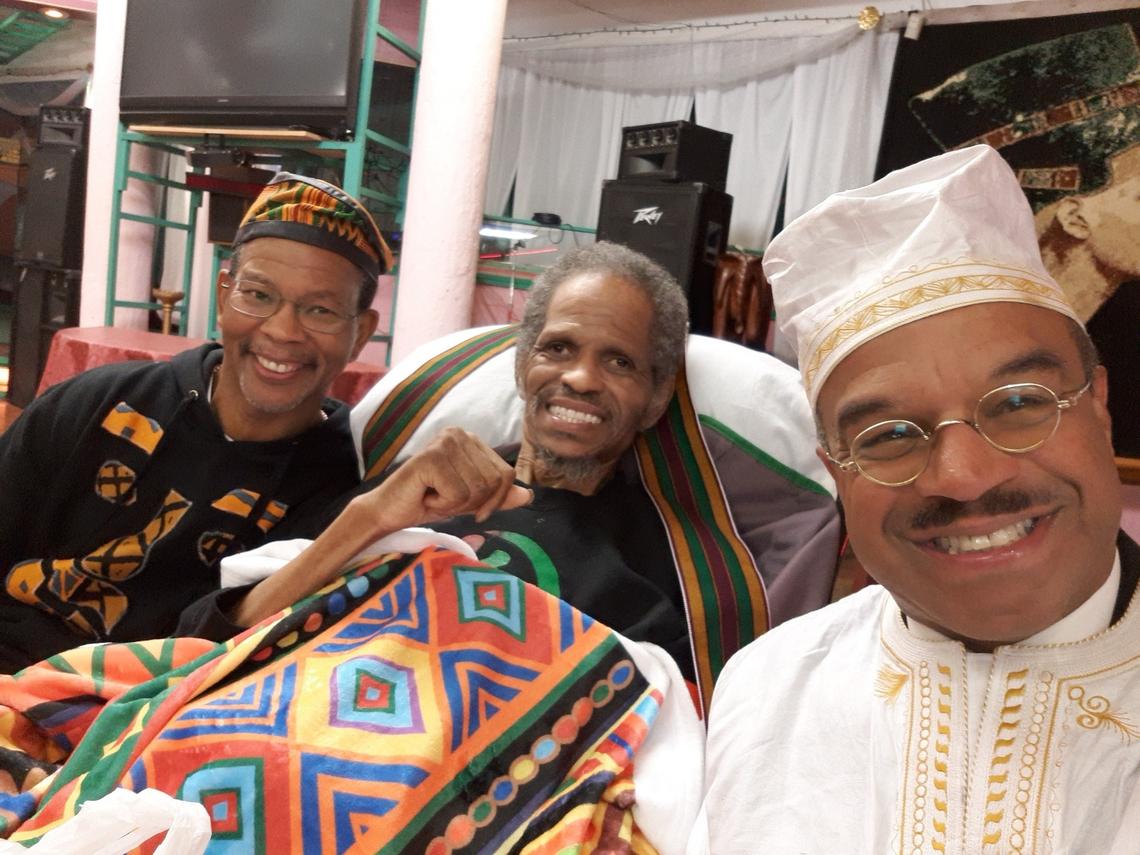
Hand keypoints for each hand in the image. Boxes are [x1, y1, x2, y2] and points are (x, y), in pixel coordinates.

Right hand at [353, 428, 531, 532]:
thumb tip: (529, 495)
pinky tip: (425, 496)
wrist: (390, 511)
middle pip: (493, 481)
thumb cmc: (428, 501)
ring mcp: (445, 442)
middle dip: (472, 502)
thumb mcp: (470, 500)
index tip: (472, 509)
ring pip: (477, 489)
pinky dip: (442, 505)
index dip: (494, 500)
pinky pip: (458, 494)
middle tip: (445, 498)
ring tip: (434, 495)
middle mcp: (459, 434)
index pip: (506, 473)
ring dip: (455, 504)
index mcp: (472, 439)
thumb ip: (498, 496)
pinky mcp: (431, 457)